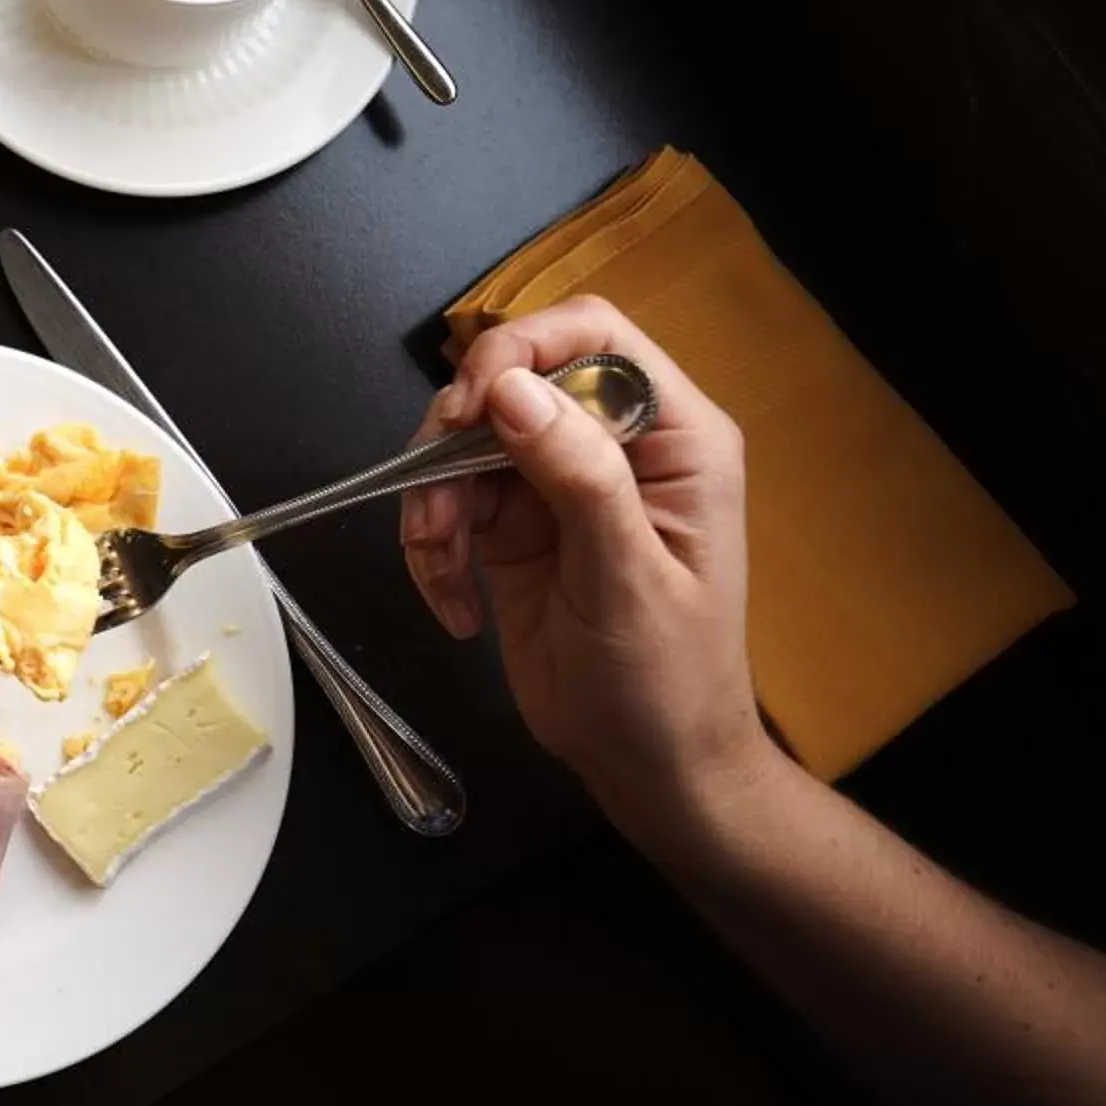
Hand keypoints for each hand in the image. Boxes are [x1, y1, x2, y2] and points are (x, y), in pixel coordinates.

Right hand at [398, 296, 776, 832]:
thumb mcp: (628, 580)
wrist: (649, 768)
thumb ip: (578, 476)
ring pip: (465, 442)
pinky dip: (431, 548)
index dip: (526, 348)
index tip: (473, 402)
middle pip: (512, 382)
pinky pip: (448, 502)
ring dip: (433, 500)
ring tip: (439, 566)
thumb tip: (511, 388)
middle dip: (459, 437)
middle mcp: (614, 446)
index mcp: (674, 438)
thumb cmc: (667, 681)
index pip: (596, 337)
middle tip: (433, 498)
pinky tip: (453, 604)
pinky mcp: (512, 528)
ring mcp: (558, 485)